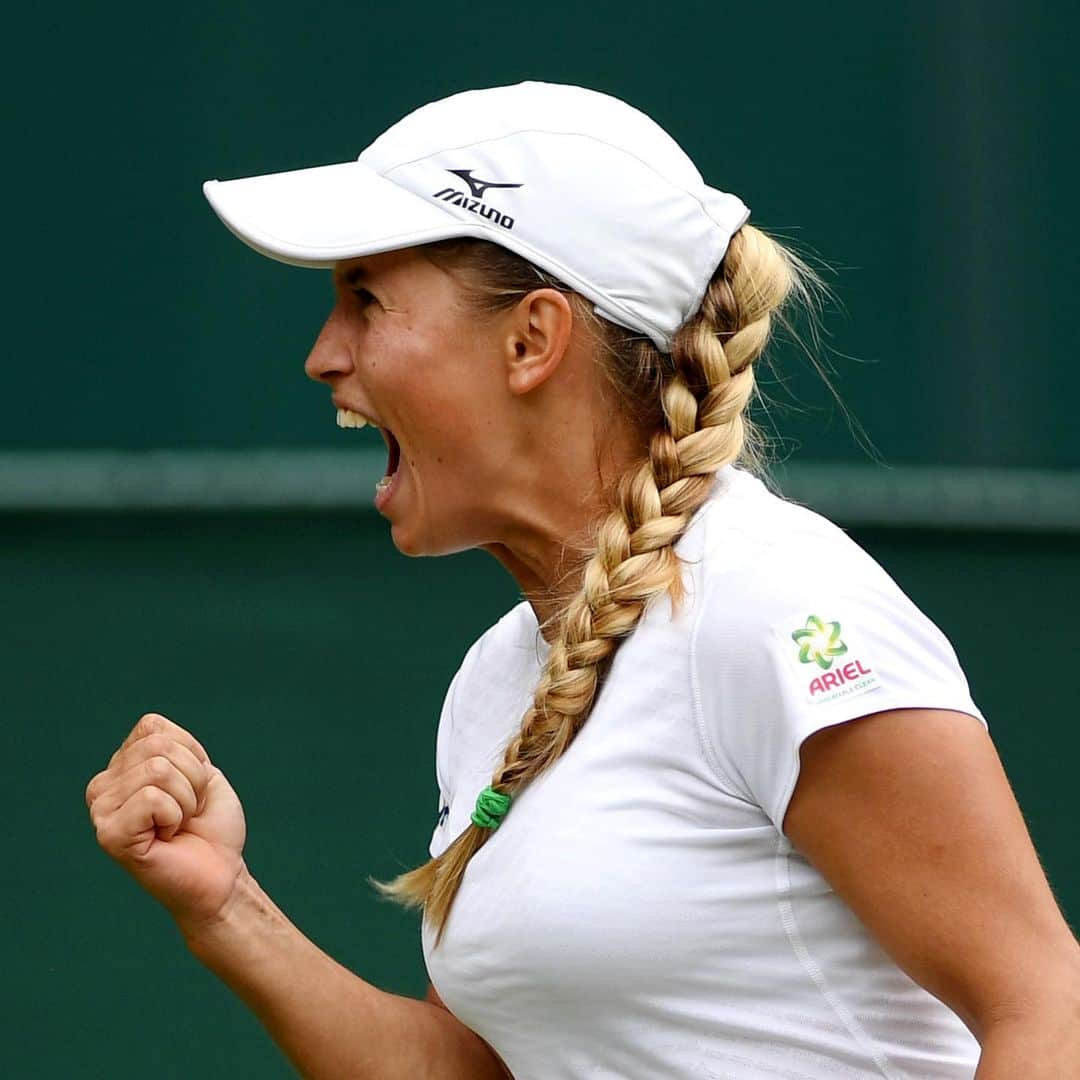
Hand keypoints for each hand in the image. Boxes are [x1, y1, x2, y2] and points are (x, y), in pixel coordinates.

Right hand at [86, 713, 247, 931]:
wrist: (221, 873)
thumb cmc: (211, 825)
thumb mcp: (201, 770)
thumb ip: (172, 746)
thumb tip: (149, 727)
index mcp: (121, 766)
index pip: (152, 727)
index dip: (189, 753)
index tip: (191, 786)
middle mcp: (102, 786)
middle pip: (158, 747)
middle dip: (193, 777)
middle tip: (187, 811)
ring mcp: (101, 811)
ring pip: (158, 770)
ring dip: (187, 799)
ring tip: (178, 824)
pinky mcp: (109, 836)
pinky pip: (153, 798)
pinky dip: (176, 816)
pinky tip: (167, 838)